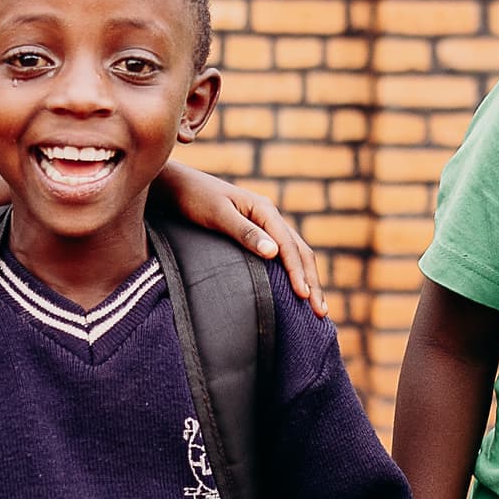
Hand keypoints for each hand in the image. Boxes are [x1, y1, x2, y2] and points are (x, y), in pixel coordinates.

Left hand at [156, 164, 330, 319]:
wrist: (177, 186)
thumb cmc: (194, 199)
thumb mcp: (218, 215)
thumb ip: (244, 233)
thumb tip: (274, 253)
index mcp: (265, 210)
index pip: (289, 246)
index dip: (298, 273)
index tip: (304, 297)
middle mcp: (269, 216)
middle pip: (300, 251)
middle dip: (312, 281)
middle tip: (321, 312)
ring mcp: (264, 224)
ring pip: (295, 253)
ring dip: (307, 279)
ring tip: (316, 307)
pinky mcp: (255, 233)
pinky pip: (282, 254)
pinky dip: (293, 272)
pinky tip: (294, 289)